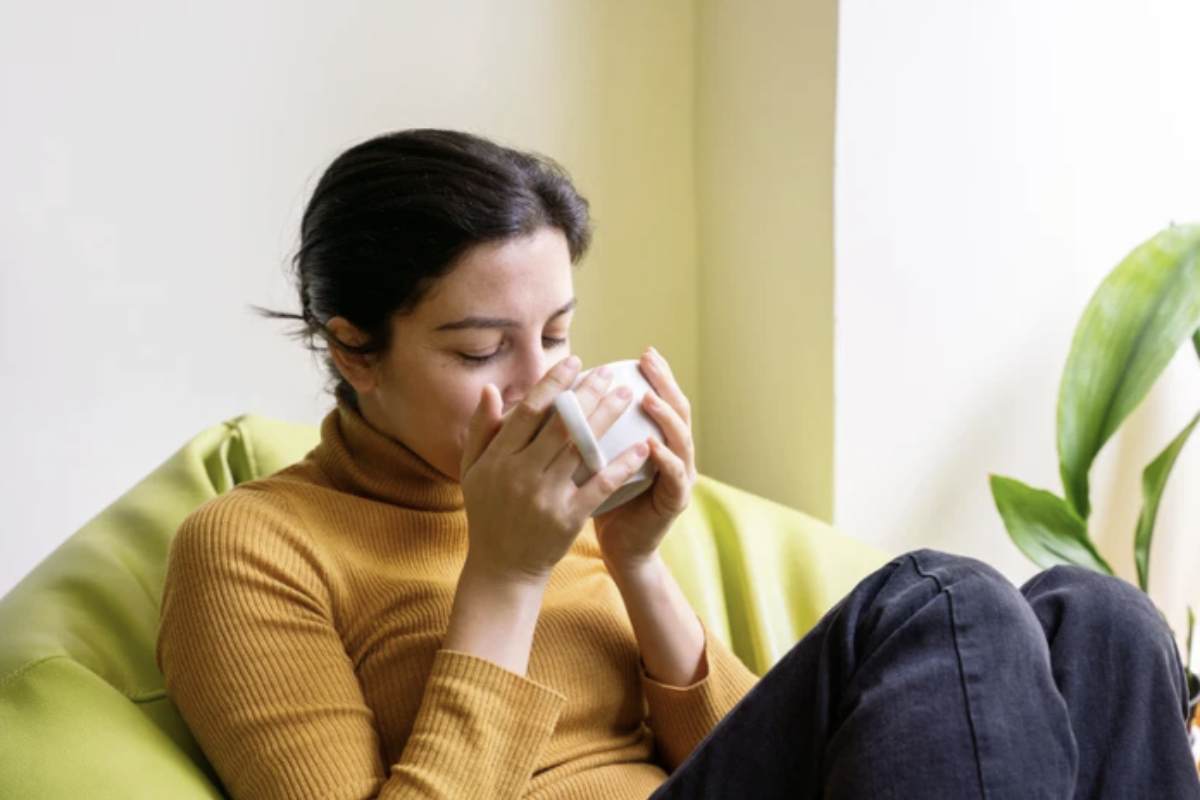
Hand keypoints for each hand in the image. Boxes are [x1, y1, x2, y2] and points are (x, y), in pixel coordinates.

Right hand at [458, 355, 652, 584]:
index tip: (574, 362)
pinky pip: (600, 485)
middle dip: (588, 394)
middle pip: (561, 425)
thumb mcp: (473, 471)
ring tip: (628, 396)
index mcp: (498, 459)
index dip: (553, 384)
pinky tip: (642, 447)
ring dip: (607, 418)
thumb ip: (481, 429)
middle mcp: (521, 474)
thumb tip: (492, 390)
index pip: (529, 412)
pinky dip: (622, 465)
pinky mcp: (568, 518)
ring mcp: (546, 497)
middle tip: (611, 372)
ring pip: (582, 448)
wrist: (502, 568)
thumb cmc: (488, 514)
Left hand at [594, 346, 696, 574]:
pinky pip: (674, 476)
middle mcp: (674, 453)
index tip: (642, 353)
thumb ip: (585, 429)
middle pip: (678, 409)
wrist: (618, 547)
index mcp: (656, 439)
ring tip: (647, 397)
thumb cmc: (600, 500)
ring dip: (666, 416)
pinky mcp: (675, 501)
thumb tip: (558, 394)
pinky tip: (650, 444)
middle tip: (650, 361)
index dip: (656, 375)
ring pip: (681, 438)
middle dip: (665, 383)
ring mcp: (679, 476)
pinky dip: (664, 458)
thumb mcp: (591, 459)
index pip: (661, 398)